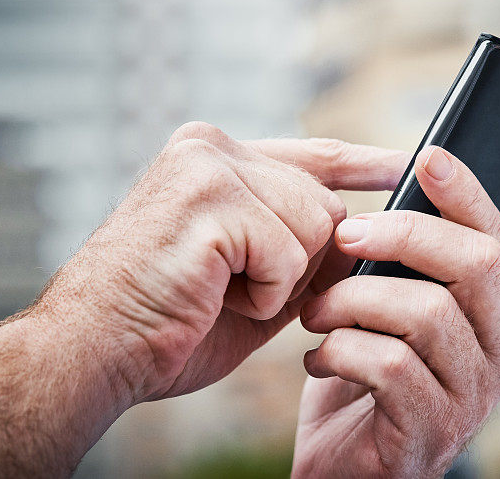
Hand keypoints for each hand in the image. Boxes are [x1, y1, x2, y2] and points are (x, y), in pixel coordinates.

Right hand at [37, 123, 407, 402]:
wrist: (96, 352)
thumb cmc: (169, 320)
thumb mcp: (252, 275)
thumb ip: (301, 244)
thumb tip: (363, 233)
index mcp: (218, 160)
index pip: (313, 153)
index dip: (363, 162)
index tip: (404, 164)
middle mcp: (211, 148)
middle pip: (325, 201)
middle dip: (304, 260)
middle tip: (241, 287)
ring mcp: (208, 168)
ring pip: (315, 224)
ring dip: (281, 279)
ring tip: (221, 289)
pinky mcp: (209, 200)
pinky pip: (288, 251)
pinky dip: (265, 292)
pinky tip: (216, 295)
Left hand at [293, 146, 499, 477]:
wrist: (341, 462)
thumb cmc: (364, 372)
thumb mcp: (388, 304)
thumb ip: (407, 257)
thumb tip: (409, 179)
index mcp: (496, 312)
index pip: (495, 238)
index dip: (465, 194)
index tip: (427, 159)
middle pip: (475, 265)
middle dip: (402, 236)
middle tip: (344, 236)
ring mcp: (474, 397)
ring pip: (425, 313)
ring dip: (353, 301)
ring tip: (316, 312)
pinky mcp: (432, 432)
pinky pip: (390, 366)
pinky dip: (339, 350)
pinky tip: (318, 358)